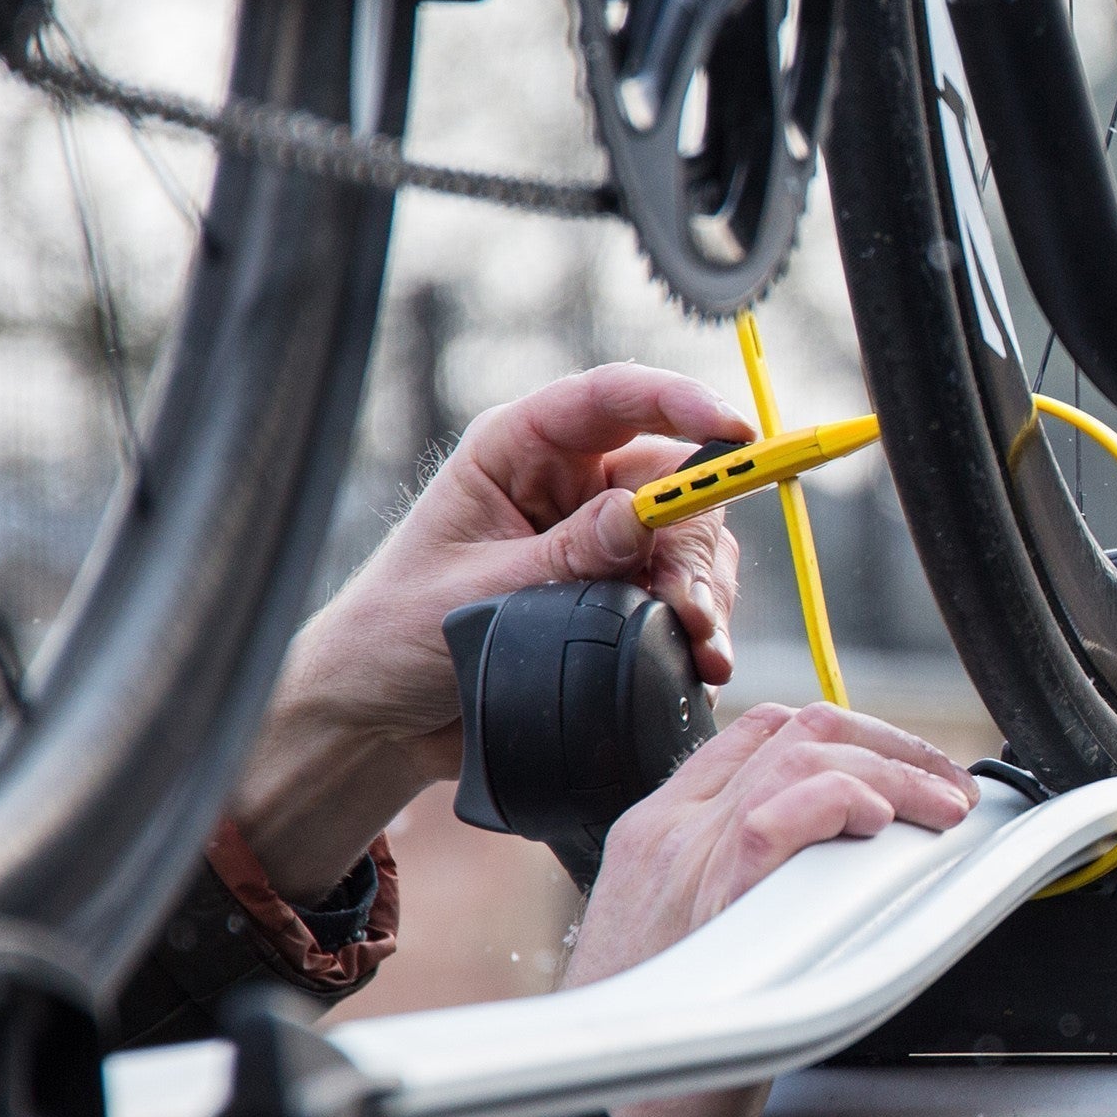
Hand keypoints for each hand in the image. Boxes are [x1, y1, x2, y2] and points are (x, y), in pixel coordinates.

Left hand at [230, 364, 753, 898]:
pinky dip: (702, 624)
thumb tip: (647, 514)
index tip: (736, 433)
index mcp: (518, 449)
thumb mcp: (477, 592)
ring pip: (691, 538)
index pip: (612, 399)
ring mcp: (599, 538)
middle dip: (696, 539)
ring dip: (705, 589)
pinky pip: (685, 590)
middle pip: (672, 478)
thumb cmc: (396, 634)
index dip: (681, 403)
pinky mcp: (618, 591)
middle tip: (693, 604)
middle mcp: (569, 482)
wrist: (380, 717)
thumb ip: (567, 554)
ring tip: (698, 644)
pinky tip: (698, 660)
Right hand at [567, 701, 979, 1116]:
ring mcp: (684, 859)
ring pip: (801, 753)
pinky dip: (848, 801)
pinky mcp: (711, 899)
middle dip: (887, 743)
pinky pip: (783, 810)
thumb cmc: (654, 1066)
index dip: (843, 734)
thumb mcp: (683, 949)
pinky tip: (886, 824)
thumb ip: (739, 895)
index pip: (755, 734)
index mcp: (656, 836)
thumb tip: (830, 885)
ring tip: (941, 806)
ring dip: (894, 769)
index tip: (899, 768)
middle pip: (793, 728)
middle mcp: (668, 833)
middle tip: (942, 785)